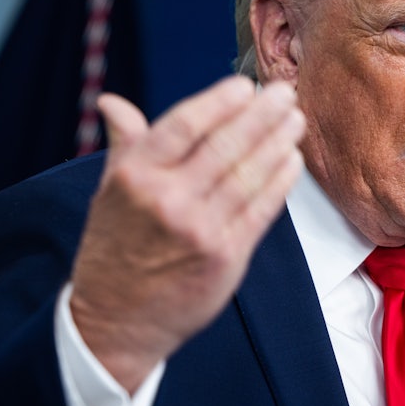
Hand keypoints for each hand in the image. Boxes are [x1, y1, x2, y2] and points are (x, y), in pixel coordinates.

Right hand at [69, 76, 304, 392]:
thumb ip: (125, 144)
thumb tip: (113, 103)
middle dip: (262, 115)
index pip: (184, 125)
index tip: (246, 85)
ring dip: (278, 142)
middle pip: (225, 146)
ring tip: (295, 120)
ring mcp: (200, 230)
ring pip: (249, 175)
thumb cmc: (115, 249)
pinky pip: (261, 210)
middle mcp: (168, 200)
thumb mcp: (109, 193)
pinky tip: (292, 161)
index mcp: (136, 177)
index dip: (220, 101)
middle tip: (285, 92)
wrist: (116, 320)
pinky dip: (280, 182)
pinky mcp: (226, 257)